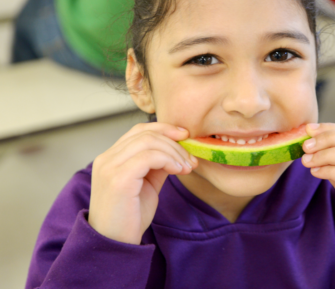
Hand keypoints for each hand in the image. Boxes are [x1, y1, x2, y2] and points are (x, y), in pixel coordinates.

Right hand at [88, 123, 197, 244]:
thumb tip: (177, 149)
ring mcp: (109, 167)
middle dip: (174, 143)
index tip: (185, 136)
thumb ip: (157, 164)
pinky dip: (168, 160)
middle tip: (190, 158)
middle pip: (146, 133)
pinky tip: (178, 171)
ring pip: (149, 142)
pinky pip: (148, 157)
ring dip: (174, 152)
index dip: (164, 128)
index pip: (139, 130)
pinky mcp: (118, 179)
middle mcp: (106, 159)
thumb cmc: (129, 217)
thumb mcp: (147, 184)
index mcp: (111, 157)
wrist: (115, 245)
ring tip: (186, 167)